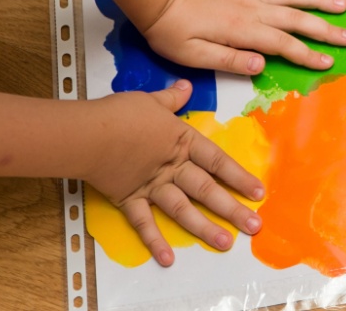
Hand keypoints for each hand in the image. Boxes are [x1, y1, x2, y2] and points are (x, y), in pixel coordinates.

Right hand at [84, 81, 263, 266]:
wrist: (87, 133)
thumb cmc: (119, 113)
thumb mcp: (151, 100)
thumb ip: (172, 98)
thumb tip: (186, 87)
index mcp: (182, 142)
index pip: (218, 162)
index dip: (239, 177)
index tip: (258, 192)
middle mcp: (172, 167)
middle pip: (207, 190)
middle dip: (233, 210)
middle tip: (254, 226)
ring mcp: (151, 186)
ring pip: (183, 210)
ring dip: (204, 228)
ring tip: (225, 243)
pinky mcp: (128, 199)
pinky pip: (143, 224)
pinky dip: (154, 241)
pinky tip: (167, 259)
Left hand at [140, 0, 345, 74]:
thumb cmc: (168, 29)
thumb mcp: (192, 56)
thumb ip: (228, 60)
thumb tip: (262, 66)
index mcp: (242, 30)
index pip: (284, 45)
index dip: (309, 54)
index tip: (329, 62)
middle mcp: (252, 8)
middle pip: (297, 20)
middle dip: (326, 30)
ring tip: (343, 4)